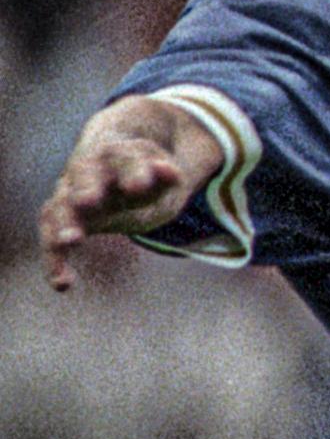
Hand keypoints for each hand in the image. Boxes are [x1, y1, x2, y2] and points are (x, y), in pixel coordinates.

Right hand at [39, 111, 197, 287]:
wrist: (115, 172)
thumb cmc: (144, 175)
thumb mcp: (163, 175)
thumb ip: (166, 176)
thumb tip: (170, 171)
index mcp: (118, 154)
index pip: (125, 158)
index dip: (132, 171)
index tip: (138, 187)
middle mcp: (87, 170)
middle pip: (82, 175)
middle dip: (86, 188)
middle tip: (88, 201)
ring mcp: (69, 193)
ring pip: (59, 205)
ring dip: (62, 224)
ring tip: (69, 242)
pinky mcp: (60, 218)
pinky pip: (51, 238)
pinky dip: (54, 260)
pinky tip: (63, 284)